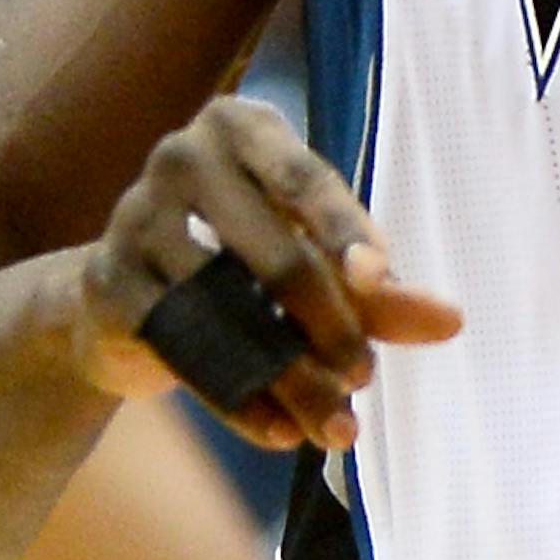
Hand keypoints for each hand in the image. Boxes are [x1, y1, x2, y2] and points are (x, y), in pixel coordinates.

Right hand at [76, 97, 460, 450]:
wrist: (120, 295)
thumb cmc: (241, 255)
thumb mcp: (310, 254)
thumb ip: (377, 287)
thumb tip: (450, 321)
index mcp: (242, 127)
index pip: (305, 178)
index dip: (345, 229)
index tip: (378, 277)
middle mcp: (182, 157)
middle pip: (275, 257)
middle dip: (331, 327)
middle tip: (366, 375)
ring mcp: (134, 219)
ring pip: (233, 316)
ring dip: (293, 378)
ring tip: (338, 424)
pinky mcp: (109, 285)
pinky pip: (186, 354)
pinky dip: (240, 401)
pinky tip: (281, 432)